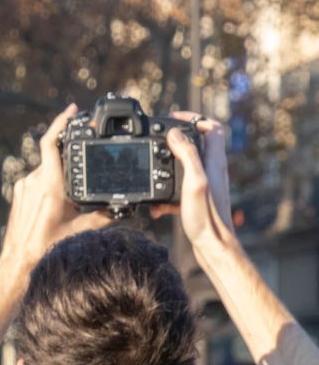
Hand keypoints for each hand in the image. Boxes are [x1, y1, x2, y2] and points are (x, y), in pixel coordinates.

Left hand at [0, 104, 111, 271]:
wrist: (18, 261)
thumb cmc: (47, 247)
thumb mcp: (82, 230)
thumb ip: (105, 216)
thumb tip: (124, 207)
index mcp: (48, 184)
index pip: (51, 143)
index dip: (61, 123)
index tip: (72, 111)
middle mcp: (32, 181)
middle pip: (52, 156)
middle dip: (69, 153)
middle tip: (85, 151)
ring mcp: (23, 187)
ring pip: (45, 170)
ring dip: (60, 171)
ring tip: (75, 185)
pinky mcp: (18, 195)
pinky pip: (37, 180)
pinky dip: (50, 181)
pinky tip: (61, 197)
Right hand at [150, 113, 236, 253]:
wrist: (212, 245)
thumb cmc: (206, 217)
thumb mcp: (195, 181)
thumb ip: (188, 155)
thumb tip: (175, 133)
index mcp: (213, 162)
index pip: (212, 128)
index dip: (195, 118)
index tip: (173, 118)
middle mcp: (211, 170)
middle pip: (197, 143)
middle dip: (175, 139)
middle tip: (157, 139)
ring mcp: (204, 184)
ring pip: (184, 165)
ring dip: (167, 165)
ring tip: (151, 170)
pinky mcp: (196, 198)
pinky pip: (178, 186)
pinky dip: (165, 192)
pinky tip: (156, 205)